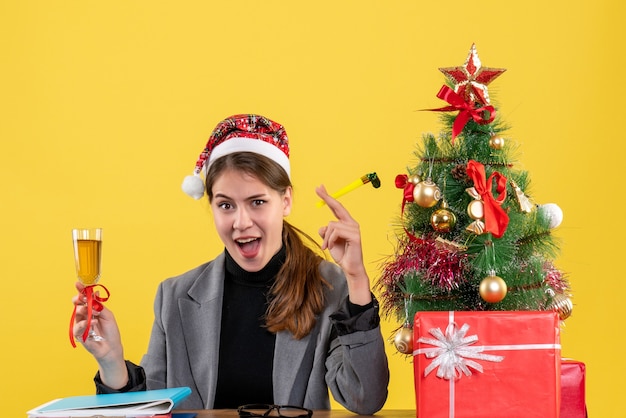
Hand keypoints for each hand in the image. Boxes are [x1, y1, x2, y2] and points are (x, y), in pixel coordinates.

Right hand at [72, 282, 128, 388]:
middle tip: (81, 298)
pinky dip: (85, 324)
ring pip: (77, 314)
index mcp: (92, 310)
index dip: (81, 291)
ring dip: (83, 310)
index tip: (78, 284)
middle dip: (78, 299)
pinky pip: (78, 328)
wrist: (112, 347)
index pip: (84, 299)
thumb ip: (100, 306)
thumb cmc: (110, 331)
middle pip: (77, 305)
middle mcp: (85, 316)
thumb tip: (95, 294)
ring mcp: (81, 326)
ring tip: (91, 311)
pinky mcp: (80, 335)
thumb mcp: (108, 315)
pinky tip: (93, 322)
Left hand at [316, 185, 371, 304]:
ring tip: (327, 246)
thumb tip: (323, 227)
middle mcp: (351, 223)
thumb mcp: (329, 241)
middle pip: (337, 206)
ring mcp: (354, 228)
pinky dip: (330, 240)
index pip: (336, 207)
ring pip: (331, 225)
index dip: (328, 197)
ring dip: (326, 238)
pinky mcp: (355, 235)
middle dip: (327, 197)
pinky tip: (331, 247)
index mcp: (346, 223)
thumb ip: (326, 232)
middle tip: (318, 187)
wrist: (349, 268)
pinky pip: (336, 232)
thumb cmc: (341, 254)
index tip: (320, 188)